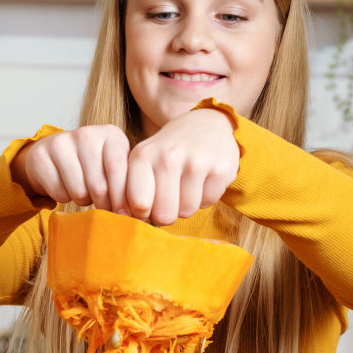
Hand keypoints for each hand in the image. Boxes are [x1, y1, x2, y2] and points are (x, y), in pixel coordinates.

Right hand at [10, 126, 130, 211]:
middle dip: (102, 204)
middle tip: (101, 203)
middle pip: (99, 186)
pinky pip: (58, 193)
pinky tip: (65, 185)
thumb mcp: (113, 169)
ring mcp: (62, 142)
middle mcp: (87, 134)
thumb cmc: (91, 167)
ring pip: (78, 192)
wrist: (53, 156)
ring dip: (82, 200)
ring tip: (83, 189)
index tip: (125, 217)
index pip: (118, 171)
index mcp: (112, 135)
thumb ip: (127, 184)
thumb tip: (139, 215)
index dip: (122, 199)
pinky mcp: (41, 156)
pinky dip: (62, 197)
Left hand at [124, 108, 239, 225]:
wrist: (207, 124)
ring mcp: (197, 161)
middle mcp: (169, 156)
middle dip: (166, 213)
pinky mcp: (221, 168)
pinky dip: (206, 197)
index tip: (147, 205)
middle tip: (170, 196)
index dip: (143, 213)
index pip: (139, 205)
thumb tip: (132, 228)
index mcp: (143, 155)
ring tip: (186, 184)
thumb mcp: (144, 162)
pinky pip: (208, 203)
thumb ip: (131, 192)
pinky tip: (203, 179)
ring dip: (186, 205)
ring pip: (186, 211)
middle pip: (164, 215)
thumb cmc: (168, 152)